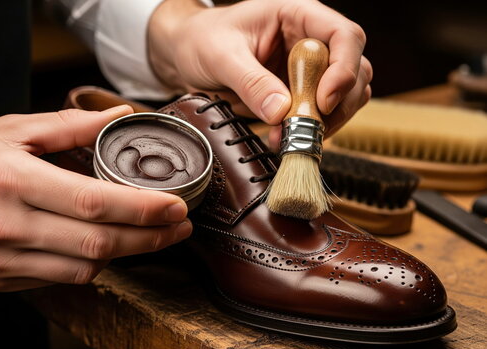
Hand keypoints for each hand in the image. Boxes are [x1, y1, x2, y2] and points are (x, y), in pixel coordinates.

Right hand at [0, 106, 191, 291]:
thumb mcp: (12, 130)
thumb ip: (69, 124)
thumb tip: (119, 117)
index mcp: (11, 181)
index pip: (94, 202)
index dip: (142, 209)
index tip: (177, 207)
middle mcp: (5, 226)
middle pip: (98, 243)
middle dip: (149, 238)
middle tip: (178, 226)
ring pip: (84, 268)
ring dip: (126, 253)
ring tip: (151, 235)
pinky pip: (61, 278)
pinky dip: (92, 264)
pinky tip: (105, 244)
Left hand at [149, 0, 372, 144]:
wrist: (189, 54)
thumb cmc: (203, 39)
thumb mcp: (221, 55)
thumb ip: (251, 81)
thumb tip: (280, 111)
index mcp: (298, 16)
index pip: (345, 36)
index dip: (344, 69)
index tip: (324, 100)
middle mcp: (311, 41)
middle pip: (355, 70)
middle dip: (338, 103)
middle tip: (307, 127)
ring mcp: (308, 70)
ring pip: (346, 96)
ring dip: (327, 122)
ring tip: (291, 137)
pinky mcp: (300, 94)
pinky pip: (323, 114)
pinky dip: (312, 131)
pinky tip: (285, 137)